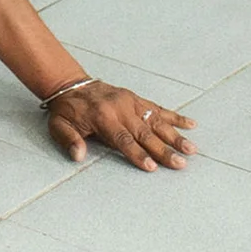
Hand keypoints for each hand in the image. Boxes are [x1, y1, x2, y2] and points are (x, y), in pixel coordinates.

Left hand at [43, 78, 193, 170]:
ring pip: (157, 121)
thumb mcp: (59, 126)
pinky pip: (158, 108)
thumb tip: (78, 155)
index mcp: (102, 117)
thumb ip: (69, 140)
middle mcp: (120, 108)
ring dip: (175, 136)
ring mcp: (131, 102)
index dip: (138, 154)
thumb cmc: (67, 110)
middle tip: (180, 163)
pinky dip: (175, 117)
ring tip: (191, 149)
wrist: (71, 84)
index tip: (152, 167)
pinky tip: (191, 124)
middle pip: (145, 133)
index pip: (123, 139)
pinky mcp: (136, 99)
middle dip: (164, 150)